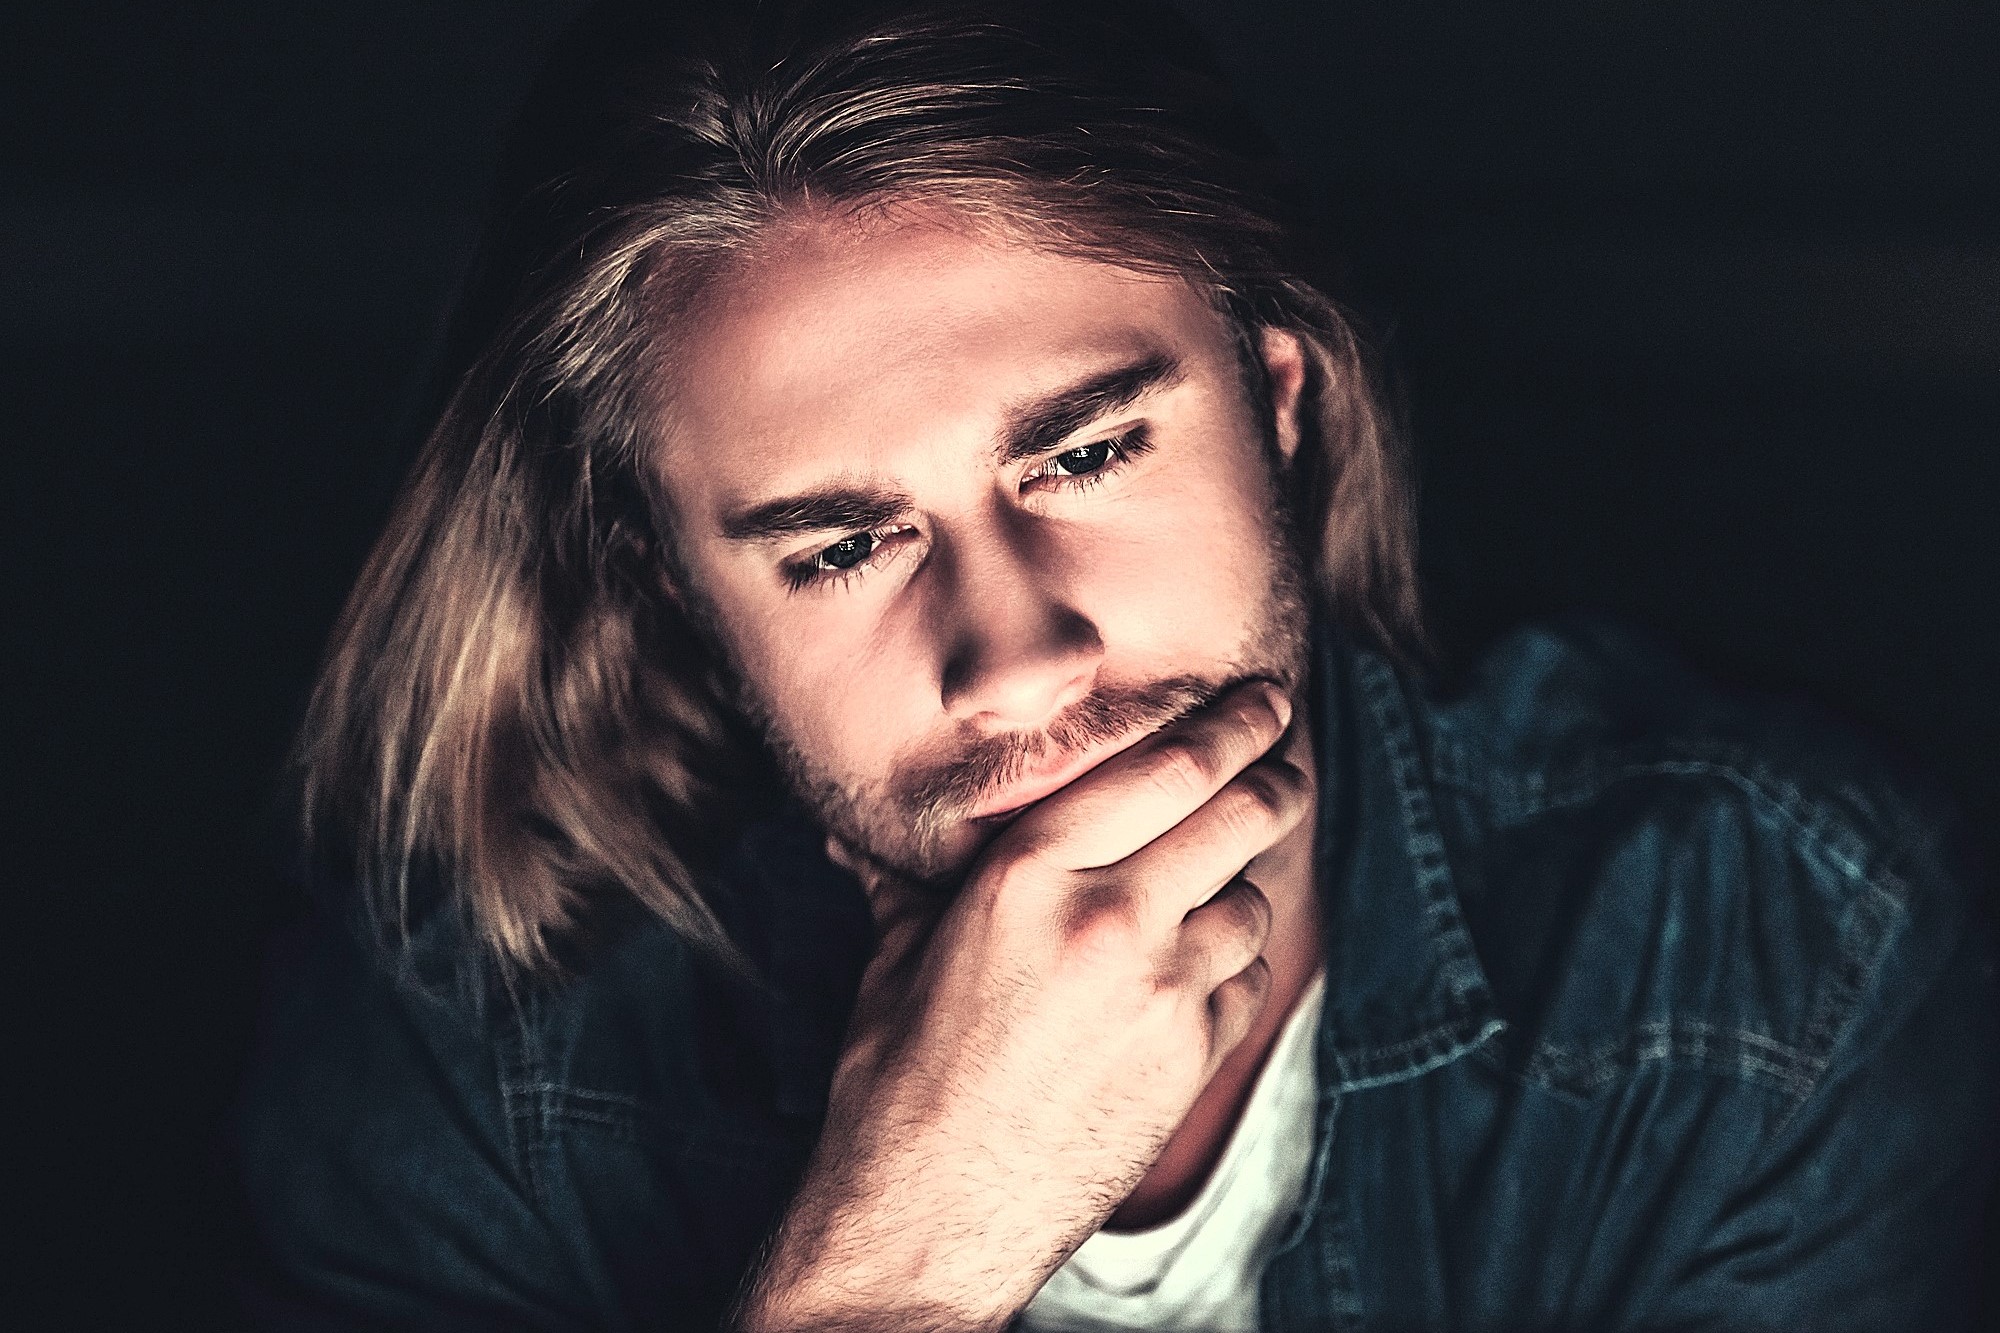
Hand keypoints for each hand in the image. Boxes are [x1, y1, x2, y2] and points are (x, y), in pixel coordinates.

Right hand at [735, 679, 1305, 1332]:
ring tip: (1218, 891)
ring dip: (1244, 890)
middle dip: (1276, 781)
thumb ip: (902, 881)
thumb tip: (847, 835)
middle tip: (1287, 765)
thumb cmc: (896, 1079)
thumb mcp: (894, 958)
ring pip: (1251, 904)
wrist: (927, 1215)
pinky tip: (1193, 982)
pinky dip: (1231, 974)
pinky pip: (1245, 987)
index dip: (1232, 725)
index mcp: (1028, 871)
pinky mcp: (1190, 1059)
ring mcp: (1160, 992)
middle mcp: (1107, 917)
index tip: (1263, 702)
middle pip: (1238, 816)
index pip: (1166, 766)